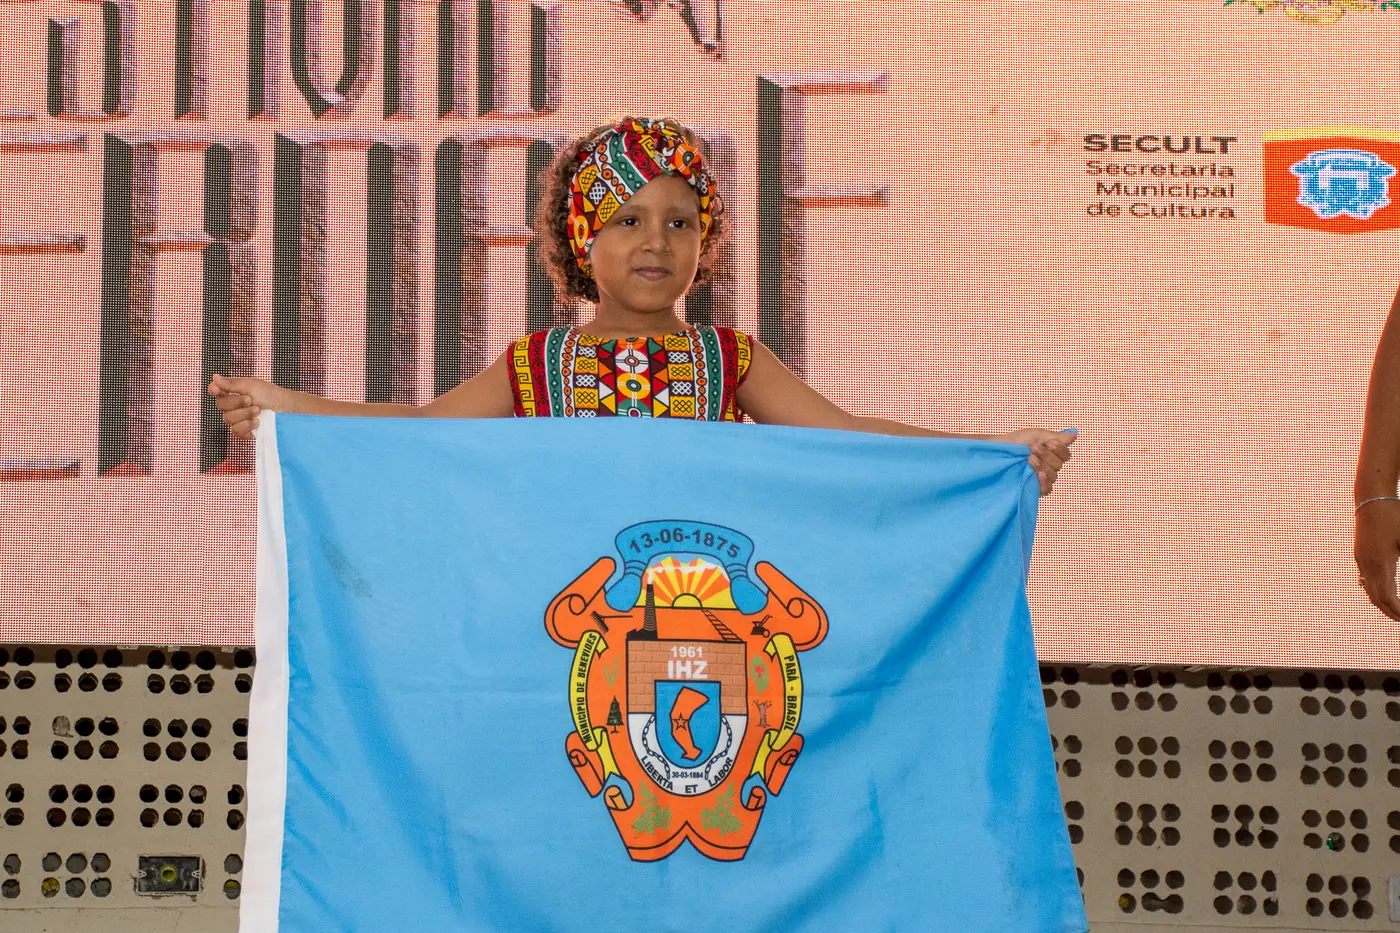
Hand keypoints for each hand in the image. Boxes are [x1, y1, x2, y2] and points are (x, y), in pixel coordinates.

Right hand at [208, 374, 281, 437]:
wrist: (283, 408)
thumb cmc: (268, 394)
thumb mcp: (251, 385)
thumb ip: (232, 383)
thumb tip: (215, 377)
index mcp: (230, 392)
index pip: (215, 391)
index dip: (214, 390)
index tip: (217, 389)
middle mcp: (230, 406)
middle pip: (220, 406)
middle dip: (237, 402)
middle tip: (251, 400)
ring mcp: (235, 419)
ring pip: (228, 419)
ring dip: (245, 414)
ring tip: (258, 410)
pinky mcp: (242, 431)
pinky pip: (236, 431)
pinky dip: (247, 425)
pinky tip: (257, 422)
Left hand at [997, 429, 1075, 494]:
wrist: (998, 451)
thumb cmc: (1016, 441)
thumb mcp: (1036, 435)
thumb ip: (1056, 437)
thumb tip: (1075, 435)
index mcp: (1051, 453)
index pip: (1065, 455)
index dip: (1060, 450)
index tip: (1049, 443)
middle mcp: (1049, 466)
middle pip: (1059, 465)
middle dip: (1046, 455)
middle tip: (1033, 449)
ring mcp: (1041, 478)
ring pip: (1053, 476)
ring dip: (1042, 465)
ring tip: (1029, 459)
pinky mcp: (1033, 487)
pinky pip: (1047, 489)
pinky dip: (1045, 482)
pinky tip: (1039, 475)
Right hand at [1355, 499, 1399, 619]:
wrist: (1371, 499)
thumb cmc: (1394, 516)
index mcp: (1381, 563)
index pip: (1387, 597)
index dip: (1397, 611)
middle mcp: (1367, 564)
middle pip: (1375, 597)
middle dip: (1389, 611)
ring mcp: (1361, 559)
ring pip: (1368, 589)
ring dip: (1380, 602)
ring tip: (1393, 610)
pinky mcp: (1360, 554)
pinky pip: (1365, 579)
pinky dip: (1373, 590)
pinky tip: (1380, 592)